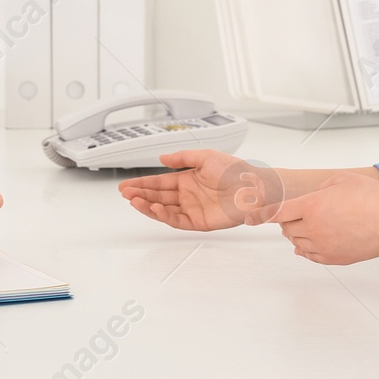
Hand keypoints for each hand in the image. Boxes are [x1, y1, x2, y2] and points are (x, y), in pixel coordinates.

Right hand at [117, 149, 286, 230]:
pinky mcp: (200, 222)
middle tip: (124, 194)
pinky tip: (155, 208)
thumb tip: (162, 158)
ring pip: (164, 210)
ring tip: (134, 201)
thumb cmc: (235, 170)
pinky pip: (177, 220)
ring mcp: (193, 209)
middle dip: (140, 195)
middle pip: (158, 197)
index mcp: (188, 180)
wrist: (253, 187)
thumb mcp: (205, 156)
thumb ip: (182, 158)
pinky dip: (164, 216)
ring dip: (148, 206)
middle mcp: (188, 195)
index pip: (159, 183)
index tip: (126, 185)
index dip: (142, 184)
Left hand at [247, 170, 378, 264]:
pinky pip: (311, 255)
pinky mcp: (334, 257)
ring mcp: (323, 245)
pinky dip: (306, 249)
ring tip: (310, 225)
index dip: (260, 215)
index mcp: (311, 206)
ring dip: (298, 234)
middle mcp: (313, 228)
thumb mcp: (341, 179)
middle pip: (287, 228)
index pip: (276, 212)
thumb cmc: (372, 199)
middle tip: (298, 214)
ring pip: (297, 242)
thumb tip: (314, 196)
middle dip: (288, 221)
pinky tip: (308, 245)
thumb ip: (321, 187)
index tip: (249, 219)